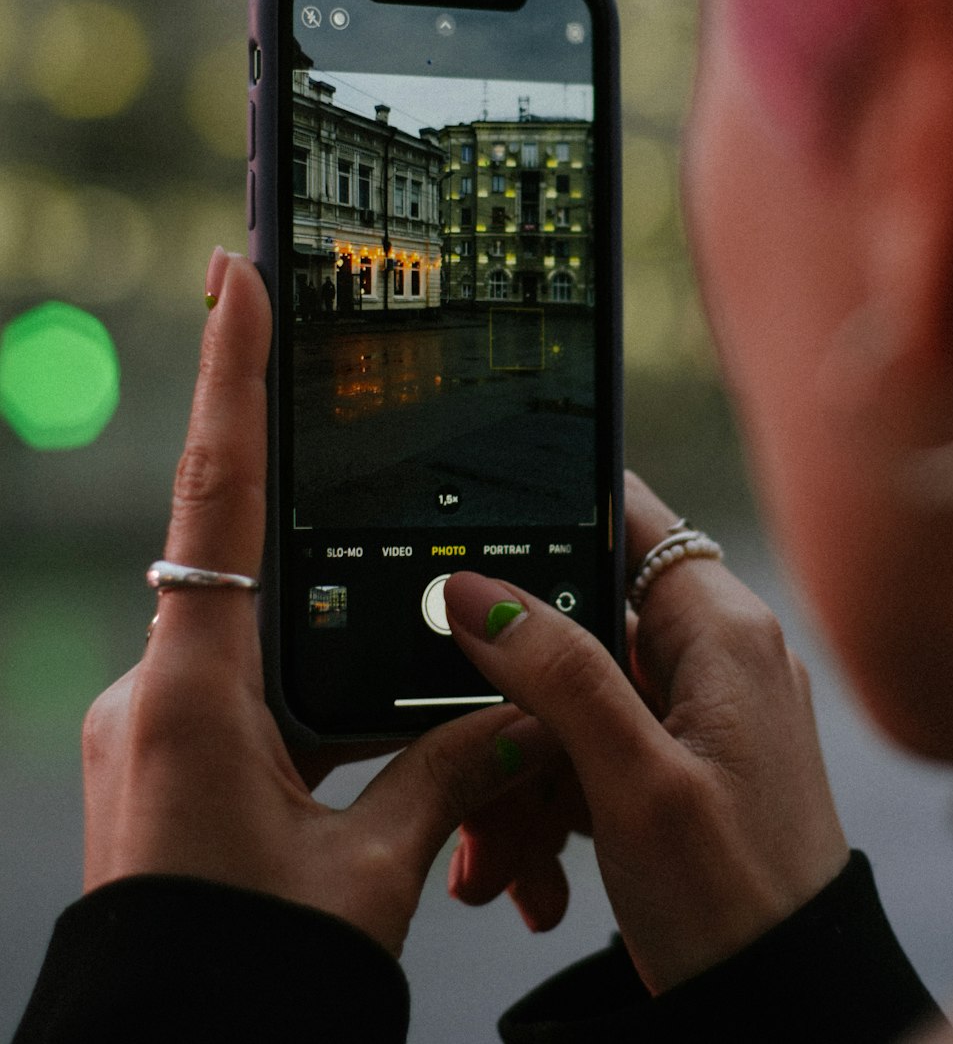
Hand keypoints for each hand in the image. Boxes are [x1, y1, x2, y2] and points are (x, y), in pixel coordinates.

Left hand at [82, 251, 540, 957]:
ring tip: (357, 761)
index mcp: (191, 697)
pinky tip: (336, 768)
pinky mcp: (152, 757)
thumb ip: (446, 769)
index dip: (229, 376)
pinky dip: (295, 709)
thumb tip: (514, 705)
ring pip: (251, 648)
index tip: (232, 273)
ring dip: (319, 672)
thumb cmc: (249, 977)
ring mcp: (143, 724)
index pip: (218, 498)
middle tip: (367, 554)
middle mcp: (149, 692)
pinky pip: (231, 697)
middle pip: (249, 573)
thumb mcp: (368, 871)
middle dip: (321, 552)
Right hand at [444, 472, 848, 994]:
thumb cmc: (736, 905)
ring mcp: (701, 714)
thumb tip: (475, 592)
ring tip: (500, 853)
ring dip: (522, 769)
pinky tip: (529, 867)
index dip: (554, 523)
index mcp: (723, 631)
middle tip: (471, 761)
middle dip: (515, 698)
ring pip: (574, 699)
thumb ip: (558, 673)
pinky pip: (592, 752)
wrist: (781, 1014)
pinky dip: (551, 800)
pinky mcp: (683, 766)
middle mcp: (717, 658)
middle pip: (582, 626)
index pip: (631, 520)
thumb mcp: (634, 781)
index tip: (477, 560)